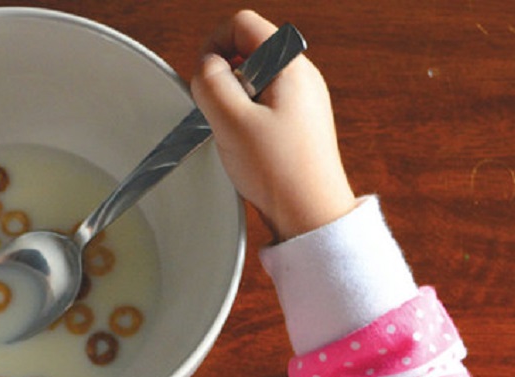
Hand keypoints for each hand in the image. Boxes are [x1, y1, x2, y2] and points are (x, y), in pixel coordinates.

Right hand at [190, 10, 356, 240]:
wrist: (310, 214)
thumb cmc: (280, 172)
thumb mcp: (231, 122)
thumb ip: (211, 83)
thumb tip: (205, 67)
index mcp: (290, 65)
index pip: (243, 24)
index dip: (213, 45)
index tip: (203, 78)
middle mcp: (301, 76)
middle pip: (246, 52)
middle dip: (223, 79)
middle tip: (221, 115)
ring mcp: (301, 100)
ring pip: (251, 82)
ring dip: (232, 104)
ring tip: (237, 136)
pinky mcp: (297, 124)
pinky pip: (261, 107)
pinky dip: (245, 121)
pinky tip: (247, 148)